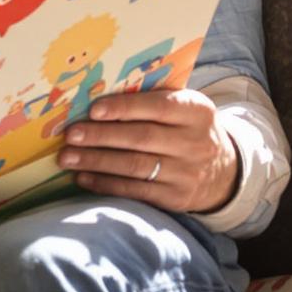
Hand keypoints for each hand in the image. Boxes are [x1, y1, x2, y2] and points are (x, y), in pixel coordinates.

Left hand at [59, 90, 236, 213]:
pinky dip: (106, 184)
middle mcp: (194, 142)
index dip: (124, 108)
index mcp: (197, 111)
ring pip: (135, 166)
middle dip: (101, 136)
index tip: (93, 109)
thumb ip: (153, 99)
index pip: (158, 107)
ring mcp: (186, 173)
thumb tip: (98, 92)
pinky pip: (135, 191)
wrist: (224, 171)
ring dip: (96, 162)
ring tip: (67, 157)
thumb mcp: (184, 108)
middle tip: (70, 134)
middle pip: (141, 138)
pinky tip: (83, 178)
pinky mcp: (176, 198)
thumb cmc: (187, 129)